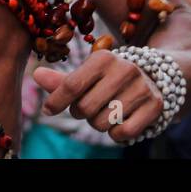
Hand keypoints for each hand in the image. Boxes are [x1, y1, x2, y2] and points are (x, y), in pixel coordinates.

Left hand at [33, 49, 163, 142]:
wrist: (154, 78)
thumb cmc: (109, 78)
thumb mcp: (87, 75)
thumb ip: (62, 80)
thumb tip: (36, 75)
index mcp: (103, 58)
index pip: (71, 86)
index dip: (55, 102)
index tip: (48, 110)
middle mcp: (124, 69)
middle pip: (85, 109)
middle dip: (82, 113)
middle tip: (90, 106)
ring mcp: (141, 88)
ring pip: (102, 123)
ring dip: (99, 123)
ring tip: (107, 110)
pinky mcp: (154, 106)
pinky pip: (122, 134)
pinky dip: (116, 134)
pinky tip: (121, 120)